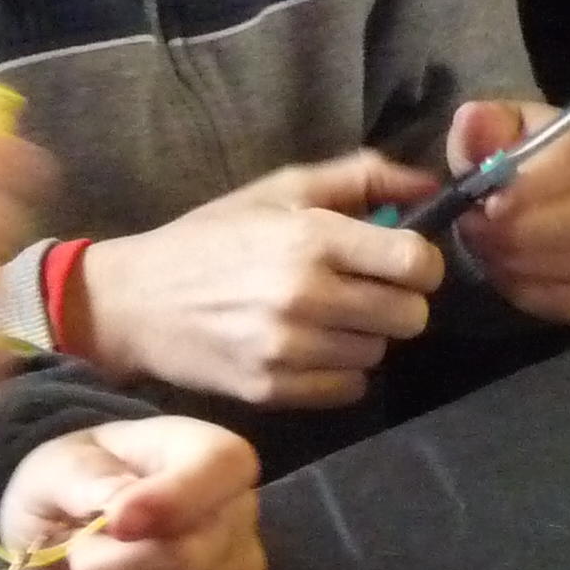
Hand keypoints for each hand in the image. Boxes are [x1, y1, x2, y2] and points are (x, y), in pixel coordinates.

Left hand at [0, 418, 264, 569]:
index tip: (115, 520)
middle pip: (185, 563)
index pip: (223, 467)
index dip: (171, 499)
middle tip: (78, 559)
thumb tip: (121, 505)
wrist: (70, 553)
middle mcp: (241, 517)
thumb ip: (81, 478)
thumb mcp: (53, 469)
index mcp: (205, 455)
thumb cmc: (70, 494)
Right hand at [67, 151, 443, 408]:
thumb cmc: (212, 237)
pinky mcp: (273, 391)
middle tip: (363, 291)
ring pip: (378, 353)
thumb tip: (433, 186)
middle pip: (410, 315)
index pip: (416, 263)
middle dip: (396, 301)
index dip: (419, 262)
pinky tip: (312, 349)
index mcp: (312, 238)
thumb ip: (361, 179)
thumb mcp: (280, 190)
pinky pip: (348, 389)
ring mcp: (289, 350)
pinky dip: (340, 372)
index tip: (398, 261)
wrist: (136, 302)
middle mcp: (306, 296)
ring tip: (328, 318)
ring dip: (364, 336)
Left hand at [446, 97, 569, 323]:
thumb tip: (474, 117)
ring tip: (484, 244)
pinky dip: (527, 291)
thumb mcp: (483, 131)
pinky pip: (566, 300)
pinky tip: (502, 270)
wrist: (507, 195)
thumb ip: (478, 125)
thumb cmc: (498, 157)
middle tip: (472, 226)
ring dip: (518, 260)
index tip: (489, 203)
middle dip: (517, 231)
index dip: (532, 187)